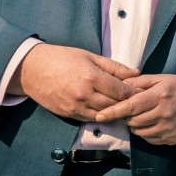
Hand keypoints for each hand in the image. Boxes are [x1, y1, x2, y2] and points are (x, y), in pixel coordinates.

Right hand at [11, 44, 140, 121]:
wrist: (31, 69)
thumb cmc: (62, 58)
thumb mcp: (89, 56)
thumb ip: (114, 67)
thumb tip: (136, 73)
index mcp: (92, 77)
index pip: (121, 91)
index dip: (134, 93)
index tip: (143, 93)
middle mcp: (85, 94)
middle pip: (115, 106)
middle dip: (128, 105)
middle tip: (139, 103)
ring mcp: (76, 106)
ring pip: (104, 115)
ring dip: (116, 113)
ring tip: (126, 109)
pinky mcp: (68, 114)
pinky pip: (90, 119)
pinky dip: (101, 116)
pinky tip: (108, 111)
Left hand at [95, 75, 175, 145]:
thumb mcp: (164, 79)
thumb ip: (141, 82)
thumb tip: (121, 84)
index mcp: (160, 96)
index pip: (130, 106)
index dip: (113, 111)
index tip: (100, 115)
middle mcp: (163, 114)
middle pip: (132, 120)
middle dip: (126, 116)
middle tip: (130, 109)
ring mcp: (167, 128)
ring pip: (139, 131)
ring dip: (135, 125)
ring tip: (143, 115)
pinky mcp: (170, 139)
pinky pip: (149, 139)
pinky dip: (145, 132)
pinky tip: (152, 123)